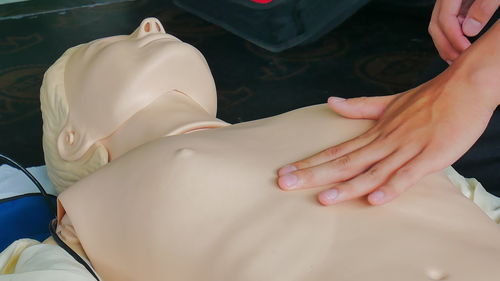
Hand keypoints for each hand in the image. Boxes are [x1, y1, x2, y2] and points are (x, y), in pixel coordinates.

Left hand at [277, 64, 497, 205]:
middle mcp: (385, 141)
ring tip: (322, 199)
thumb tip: (331, 102)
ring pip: (372, 171)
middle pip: (345, 162)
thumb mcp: (390, 103)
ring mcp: (407, 149)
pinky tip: (374, 199)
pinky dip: (392, 187)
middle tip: (284, 183)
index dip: (310, 162)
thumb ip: (360, 107)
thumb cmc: (430, 98)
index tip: (285, 170)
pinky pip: (408, 175)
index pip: (336, 150)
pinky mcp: (430, 156)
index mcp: (375, 133)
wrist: (466, 86)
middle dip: (313, 174)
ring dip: (347, 186)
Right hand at [429, 0, 498, 62]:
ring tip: (458, 57)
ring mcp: (450, 2)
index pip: (444, 19)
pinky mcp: (456, 5)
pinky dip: (452, 37)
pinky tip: (461, 45)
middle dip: (445, 46)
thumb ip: (483, 7)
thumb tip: (469, 30)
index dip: (454, 38)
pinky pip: (447, 23)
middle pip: (436, 25)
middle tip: (458, 60)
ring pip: (439, 26)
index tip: (465, 51)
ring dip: (446, 44)